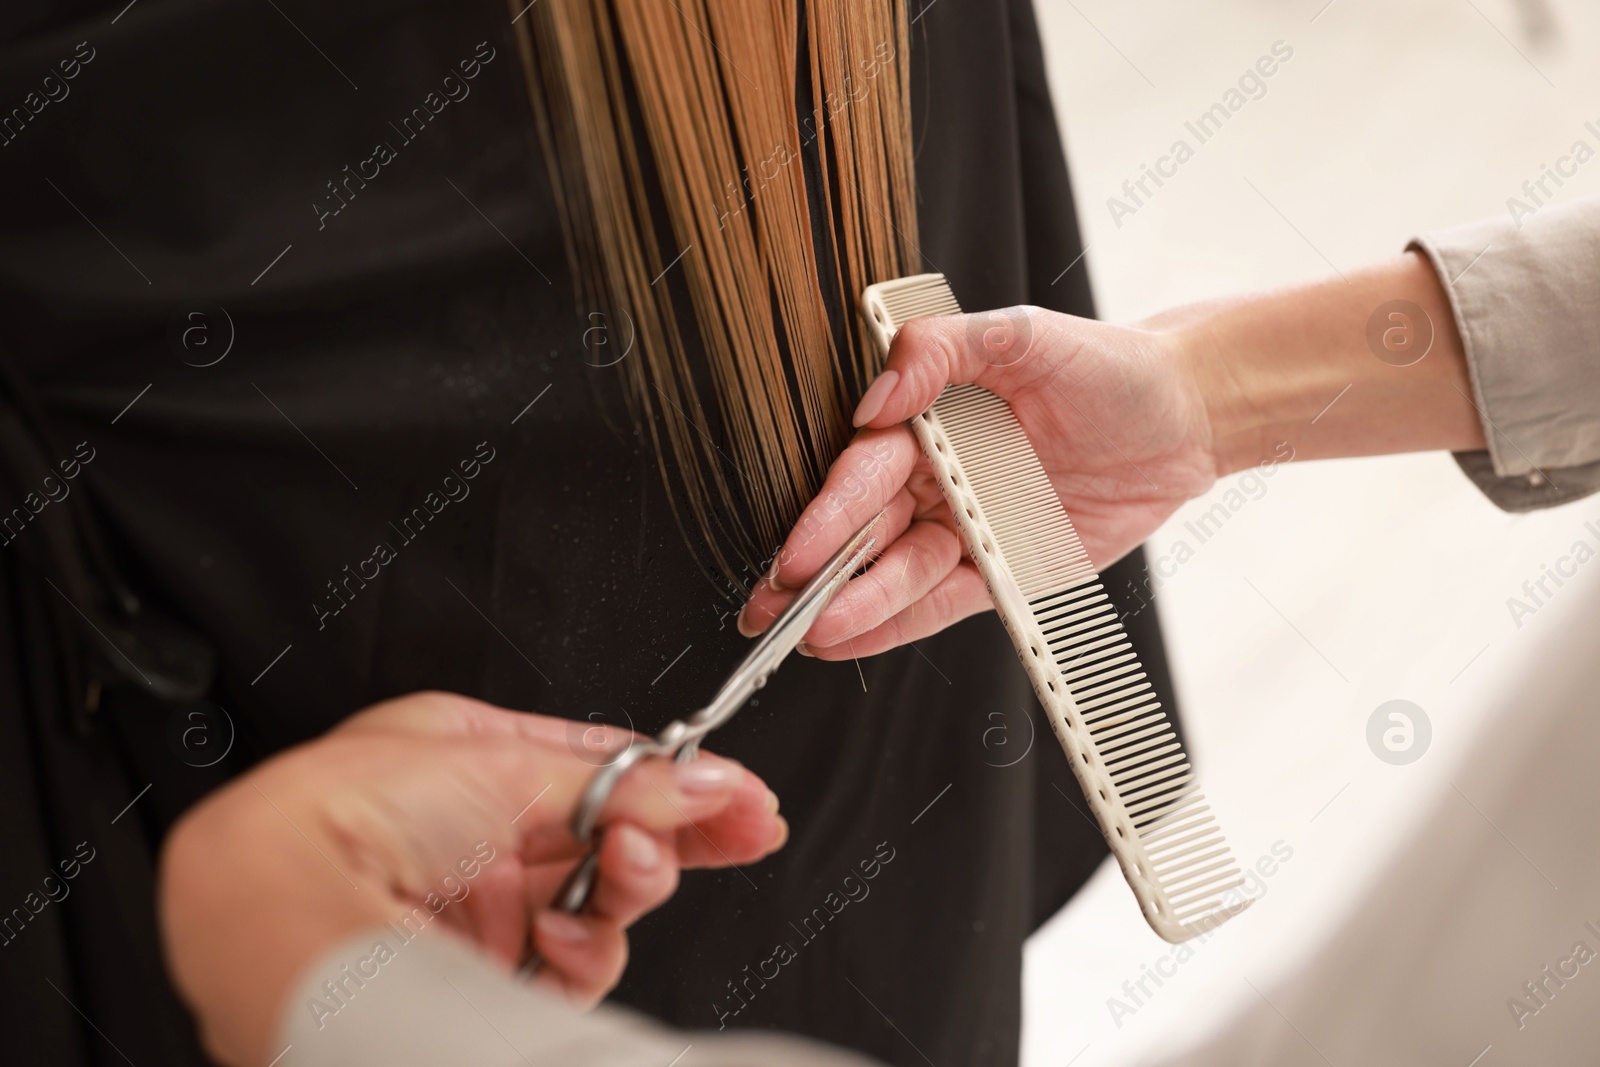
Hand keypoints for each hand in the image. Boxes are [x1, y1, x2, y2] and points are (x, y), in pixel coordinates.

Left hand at [159, 691, 785, 1066]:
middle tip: (738, 831)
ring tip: (626, 868)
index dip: (676, 779)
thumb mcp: (509, 762)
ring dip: (630, 884)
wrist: (284, 897)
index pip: (602, 764)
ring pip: (599, 900)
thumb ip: (623, 780)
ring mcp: (481, 903)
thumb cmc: (353, 805)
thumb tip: (707, 782)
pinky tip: (563, 930)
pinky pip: (569, 963)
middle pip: (610, 833)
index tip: (740, 795)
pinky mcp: (484, 970)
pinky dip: (582, 948)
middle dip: (674, 832)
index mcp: (472, 754)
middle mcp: (476, 828)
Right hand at [738, 307, 1217, 657]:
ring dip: (851, 607)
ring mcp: (967, 528)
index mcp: (930, 420)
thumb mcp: (1024, 335)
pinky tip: (851, 640)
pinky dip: (896, 624)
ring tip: (812, 636)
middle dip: (815, 573)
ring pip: (897, 575)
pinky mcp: (1002, 571)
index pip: (865, 472)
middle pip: (866, 532)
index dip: (827, 515)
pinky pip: (942, 604)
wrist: (1186, 416)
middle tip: (772, 608)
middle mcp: (938, 477)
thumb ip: (943, 351)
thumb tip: (877, 397)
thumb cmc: (1107, 367)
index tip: (795, 552)